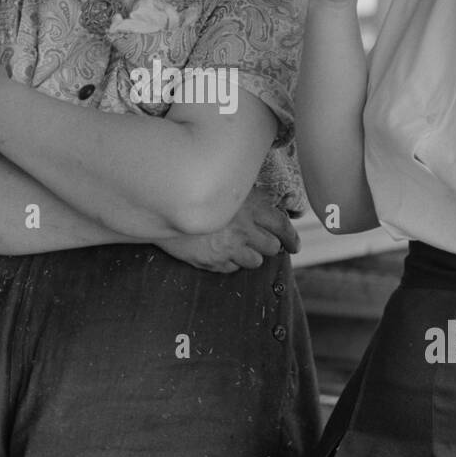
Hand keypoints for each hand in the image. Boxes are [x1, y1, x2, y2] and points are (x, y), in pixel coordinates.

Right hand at [157, 186, 299, 271]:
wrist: (161, 205)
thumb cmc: (196, 190)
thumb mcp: (228, 187)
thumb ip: (251, 199)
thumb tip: (274, 211)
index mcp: (251, 207)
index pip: (282, 226)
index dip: (292, 238)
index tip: (294, 246)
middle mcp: (243, 229)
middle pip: (272, 247)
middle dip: (268, 245)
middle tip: (259, 241)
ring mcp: (228, 248)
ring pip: (255, 262)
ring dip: (250, 255)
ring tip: (235, 245)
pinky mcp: (212, 261)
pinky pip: (232, 269)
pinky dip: (230, 262)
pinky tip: (219, 249)